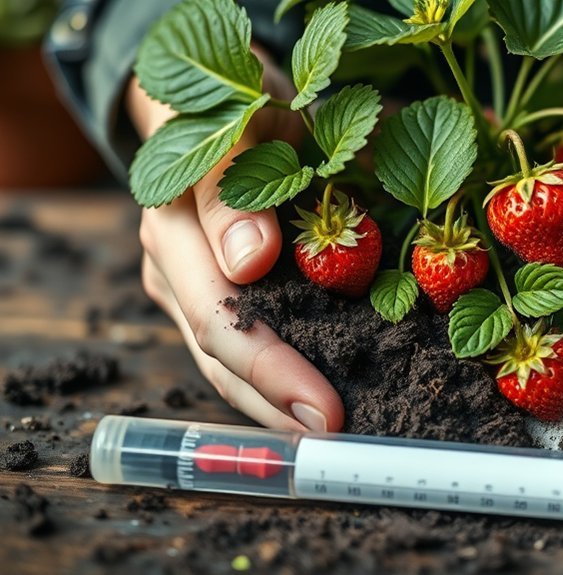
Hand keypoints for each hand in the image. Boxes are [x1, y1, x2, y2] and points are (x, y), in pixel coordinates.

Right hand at [127, 53, 343, 432]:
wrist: (226, 104)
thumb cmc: (241, 108)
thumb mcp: (243, 125)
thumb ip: (234, 188)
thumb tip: (250, 261)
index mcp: (176, 233)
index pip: (224, 323)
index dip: (276, 373)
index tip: (329, 410)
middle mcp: (176, 271)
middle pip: (223, 360)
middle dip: (281, 407)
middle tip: (341, 441)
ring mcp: (191, 288)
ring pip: (229, 366)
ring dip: (278, 407)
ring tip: (332, 439)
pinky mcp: (217, 293)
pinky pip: (245, 348)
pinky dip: (280, 379)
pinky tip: (317, 402)